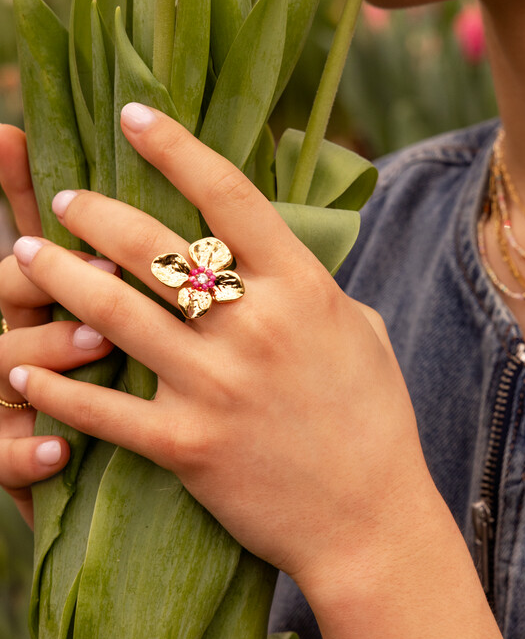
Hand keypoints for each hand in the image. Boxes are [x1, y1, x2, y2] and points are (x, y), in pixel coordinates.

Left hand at [8, 105, 437, 594]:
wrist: (372, 521)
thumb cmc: (376, 421)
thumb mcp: (362, 331)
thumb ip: (312, 286)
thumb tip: (278, 254)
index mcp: (303, 288)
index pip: (229, 195)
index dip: (175, 147)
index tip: (133, 116)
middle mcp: (255, 328)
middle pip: (153, 247)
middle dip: (94, 212)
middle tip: (63, 200)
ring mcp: (216, 387)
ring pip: (112, 313)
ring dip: (58, 278)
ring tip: (25, 255)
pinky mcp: (186, 445)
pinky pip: (101, 408)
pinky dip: (52, 386)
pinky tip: (21, 367)